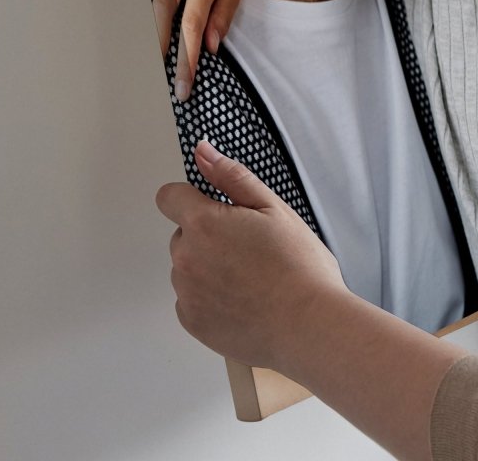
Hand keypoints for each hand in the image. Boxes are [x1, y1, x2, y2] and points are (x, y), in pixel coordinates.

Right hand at [137, 0, 240, 99]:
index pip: (193, 22)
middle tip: (150, 77)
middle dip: (154, 46)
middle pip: (160, 9)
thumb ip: (224, 11)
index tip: (182, 86)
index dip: (186, 58)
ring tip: (132, 52)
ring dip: (135, 24)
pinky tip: (121, 19)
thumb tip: (208, 46)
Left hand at [156, 141, 344, 372]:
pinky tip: (244, 300)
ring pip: (188, 267)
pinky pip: (192, 299)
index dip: (192, 198)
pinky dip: (211, 296)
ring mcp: (186, 293)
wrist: (308, 324)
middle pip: (184, 234)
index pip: (169, 197)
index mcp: (203, 223)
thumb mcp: (273, 208)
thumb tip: (202, 152)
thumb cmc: (298, 265)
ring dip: (209, 266)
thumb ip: (231, 177)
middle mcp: (185, 258)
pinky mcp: (192, 322)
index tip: (217, 209)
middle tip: (252, 247)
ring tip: (252, 277)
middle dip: (209, 235)